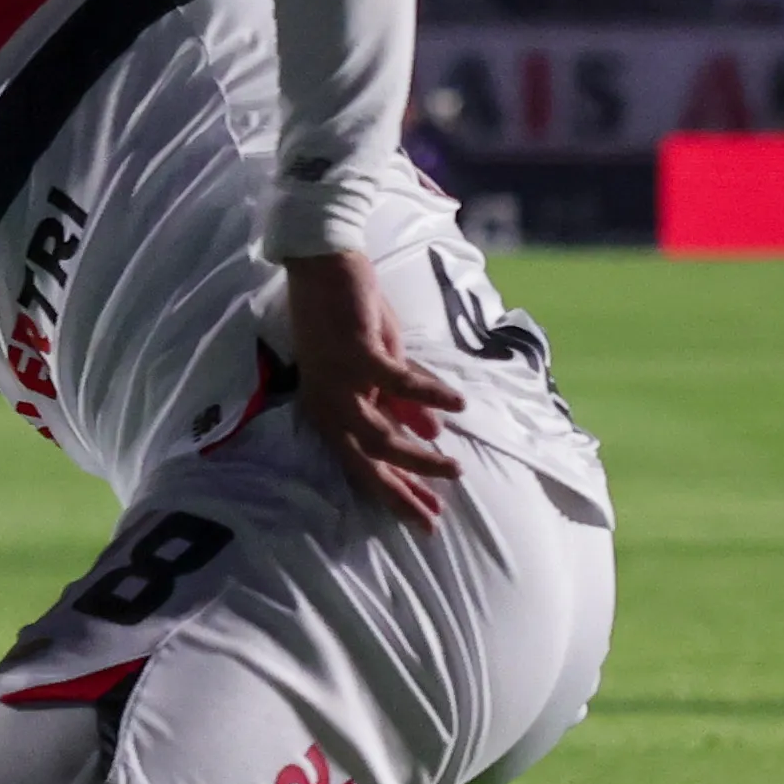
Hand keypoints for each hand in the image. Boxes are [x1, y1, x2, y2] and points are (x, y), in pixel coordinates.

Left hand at [277, 248, 465, 523]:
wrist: (325, 266)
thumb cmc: (348, 317)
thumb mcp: (376, 368)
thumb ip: (398, 403)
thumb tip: (431, 435)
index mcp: (328, 410)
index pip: (361, 464)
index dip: (394, 492)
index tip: (425, 517)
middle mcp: (327, 404)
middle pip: (366, 462)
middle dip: (403, 491)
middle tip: (435, 515)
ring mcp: (338, 381)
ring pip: (378, 436)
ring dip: (418, 456)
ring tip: (454, 465)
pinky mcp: (355, 354)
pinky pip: (398, 384)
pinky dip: (429, 397)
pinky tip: (457, 407)